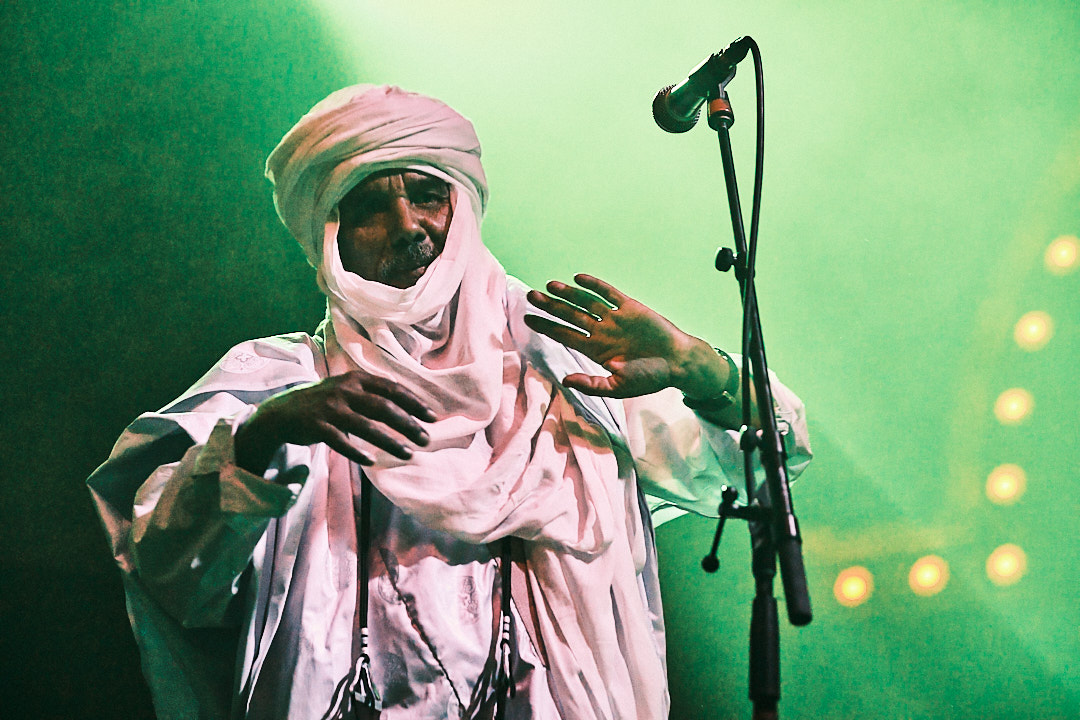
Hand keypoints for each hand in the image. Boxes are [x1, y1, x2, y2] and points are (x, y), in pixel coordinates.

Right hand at [235, 369, 435, 475]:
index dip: (413, 402)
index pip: (391, 389)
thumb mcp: (347, 390)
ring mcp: (329, 408)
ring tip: (408, 454)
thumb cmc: (323, 403)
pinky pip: (339, 441)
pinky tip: (371, 460)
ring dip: (389, 441)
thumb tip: (408, 407)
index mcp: (355, 379)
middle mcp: (344, 390)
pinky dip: (356, 450)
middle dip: (407, 424)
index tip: (432, 417)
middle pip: (383, 407)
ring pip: (365, 426)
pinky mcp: (316, 426)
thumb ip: (372, 394)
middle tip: (426, 439)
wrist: (281, 412)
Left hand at [524, 274, 722, 398]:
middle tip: (530, 296)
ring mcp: (615, 318)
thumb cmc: (650, 378)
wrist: (678, 363)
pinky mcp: (630, 307)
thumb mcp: (618, 388)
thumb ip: (591, 384)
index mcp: (596, 350)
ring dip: (568, 294)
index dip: (546, 326)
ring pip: (586, 303)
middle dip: (550, 306)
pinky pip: (609, 294)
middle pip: (570, 316)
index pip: (565, 335)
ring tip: (550, 285)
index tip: (527, 319)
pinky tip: (578, 279)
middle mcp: (602, 331)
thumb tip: (565, 380)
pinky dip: (595, 286)